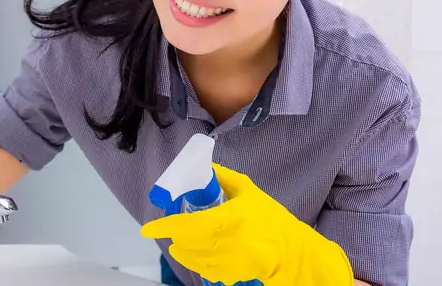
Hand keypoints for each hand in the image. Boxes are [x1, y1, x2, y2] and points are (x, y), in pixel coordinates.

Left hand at [141, 163, 353, 285]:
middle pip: (188, 243)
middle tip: (170, 229)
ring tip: (178, 243)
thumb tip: (205, 167)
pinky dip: (196, 263)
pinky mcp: (232, 275)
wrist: (294, 251)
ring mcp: (229, 262)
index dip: (167, 226)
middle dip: (175, 236)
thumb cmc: (272, 219)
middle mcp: (227, 242)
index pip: (190, 224)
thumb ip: (225, 178)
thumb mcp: (249, 191)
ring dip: (182, 251)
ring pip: (194, 259)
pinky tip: (195, 256)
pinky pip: (206, 270)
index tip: (149, 228)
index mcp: (230, 219)